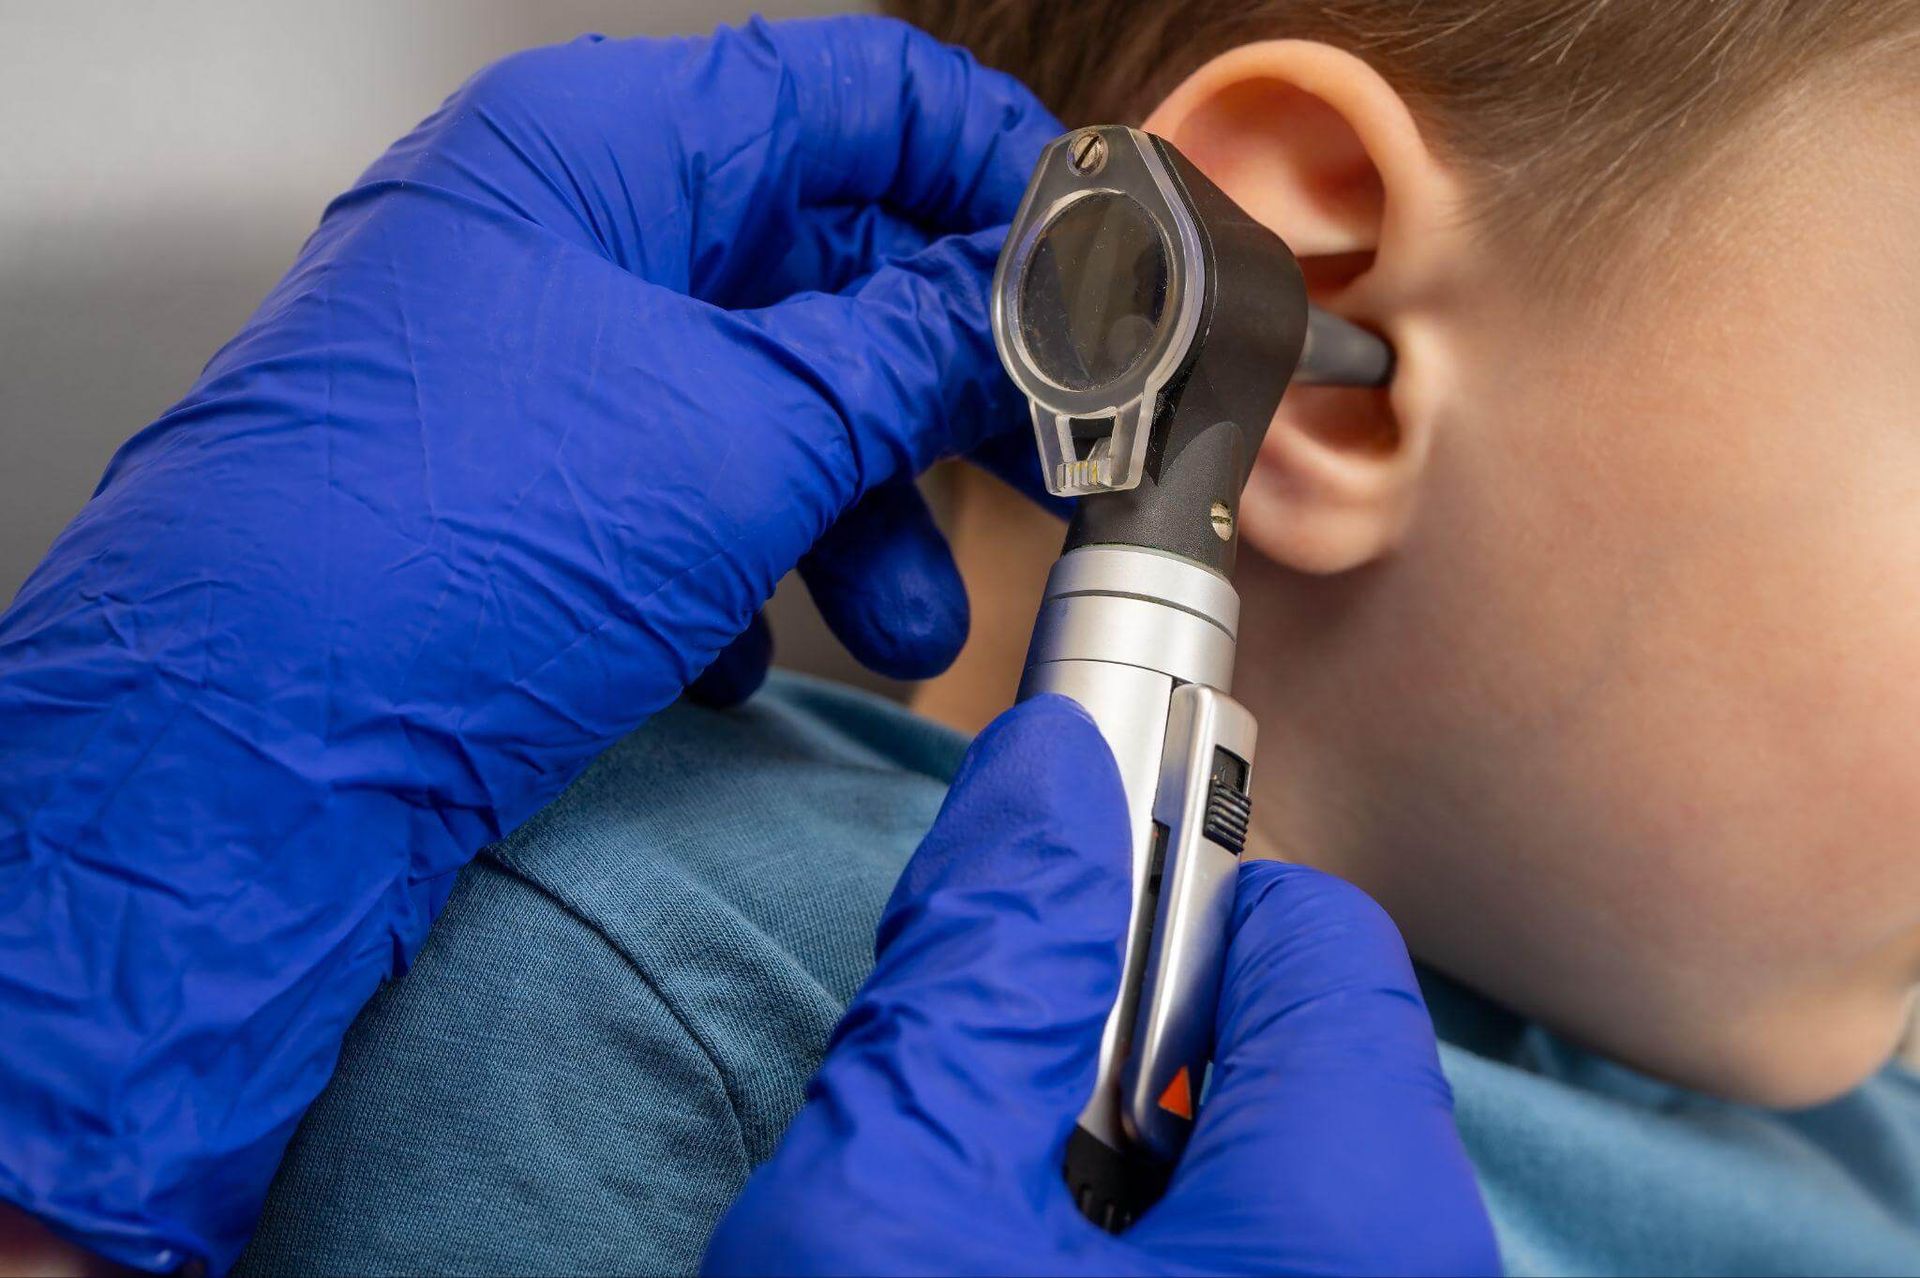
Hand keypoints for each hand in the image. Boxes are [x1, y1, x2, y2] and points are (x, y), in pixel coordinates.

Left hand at [0, 17, 1055, 1270]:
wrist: (247, 762)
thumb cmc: (446, 549)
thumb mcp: (743, 433)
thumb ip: (907, 352)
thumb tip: (1020, 306)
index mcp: (601, 150)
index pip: (846, 91)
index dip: (988, 166)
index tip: (1090, 258)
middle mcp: (558, 238)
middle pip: (813, 259)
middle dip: (934, 381)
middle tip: (1034, 456)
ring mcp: (531, 367)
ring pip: (754, 398)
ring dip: (855, 514)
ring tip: (910, 622)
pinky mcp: (516, 490)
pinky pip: (674, 493)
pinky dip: (737, 569)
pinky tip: (741, 655)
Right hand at [703, 696, 1499, 1276]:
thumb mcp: (886, 1208)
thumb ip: (981, 968)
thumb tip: (1042, 769)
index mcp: (1353, 1212)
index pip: (1307, 927)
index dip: (1144, 891)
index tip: (1036, 915)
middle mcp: (1414, 1266)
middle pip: (1287, 1037)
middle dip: (1124, 1038)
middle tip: (984, 1131)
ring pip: (1264, 1150)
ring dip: (1123, 1148)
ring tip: (994, 1229)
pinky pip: (1265, 1241)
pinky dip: (1154, 1231)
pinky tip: (1037, 1273)